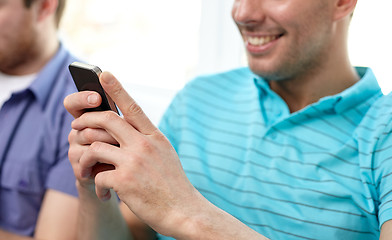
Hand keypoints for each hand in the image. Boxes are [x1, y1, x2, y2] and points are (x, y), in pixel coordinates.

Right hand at [64, 86, 117, 191]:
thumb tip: (126, 107)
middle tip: (123, 134)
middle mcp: (77, 131)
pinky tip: (118, 165)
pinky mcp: (79, 168)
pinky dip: (108, 160)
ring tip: (125, 150)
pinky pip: (90, 158)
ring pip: (90, 138)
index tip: (97, 97)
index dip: (82, 98)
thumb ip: (122, 118)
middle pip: (86, 120)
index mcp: (88, 118)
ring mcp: (75, 149)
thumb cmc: (126, 151)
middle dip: (108, 126)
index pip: (73, 103)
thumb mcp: (127, 131)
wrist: (122, 182)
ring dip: (111, 143)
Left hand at [68, 72, 201, 236]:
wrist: (184, 211)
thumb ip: (148, 141)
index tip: (103, 74)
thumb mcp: (165, 155)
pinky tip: (105, 195)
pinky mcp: (124, 181)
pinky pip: (97, 176)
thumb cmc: (173, 185)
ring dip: (83, 158)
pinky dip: (96, 186)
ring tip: (85, 169)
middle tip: (76, 126)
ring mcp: (134, 161)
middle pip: (107, 120)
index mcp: (155, 137)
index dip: (117, 89)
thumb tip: (127, 131)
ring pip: (94, 147)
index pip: (133, 108)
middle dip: (86, 120)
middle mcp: (144, 144)